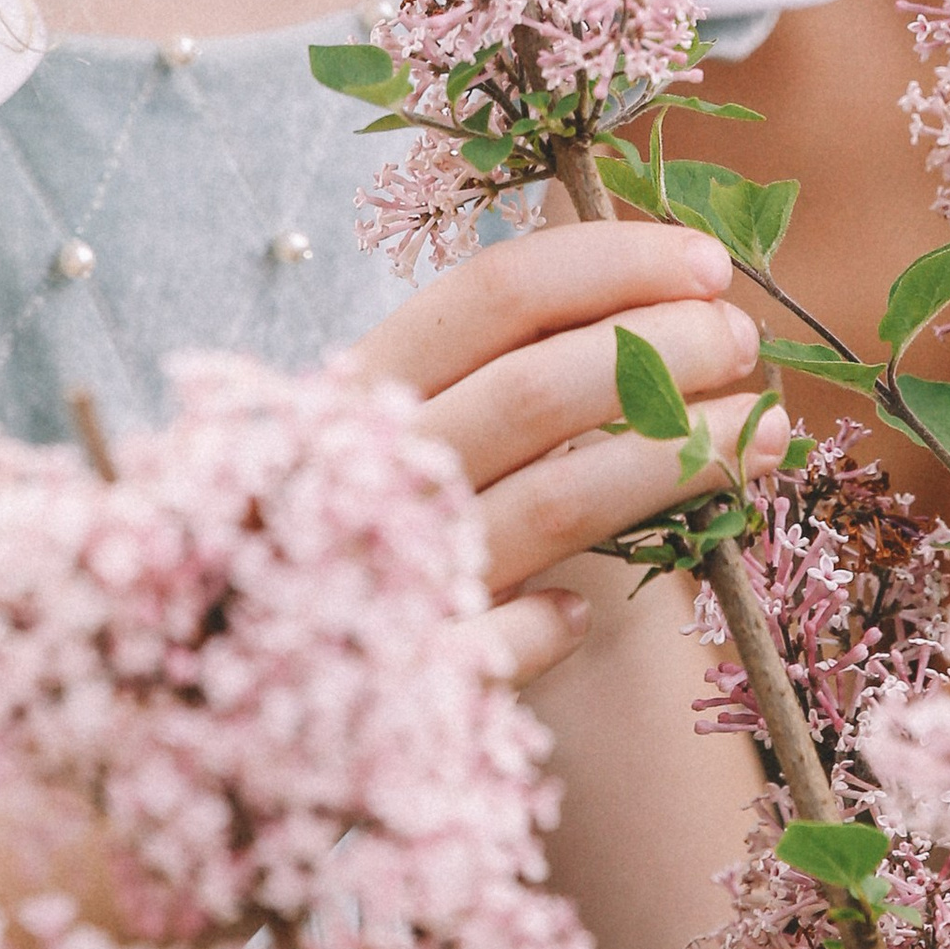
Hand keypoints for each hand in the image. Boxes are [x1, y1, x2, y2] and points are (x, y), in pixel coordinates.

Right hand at [336, 221, 775, 678]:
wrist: (183, 686)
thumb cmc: (306, 520)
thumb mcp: (359, 423)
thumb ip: (469, 368)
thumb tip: (632, 298)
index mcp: (360, 387)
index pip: (495, 295)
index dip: (612, 266)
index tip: (708, 262)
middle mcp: (371, 470)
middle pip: (541, 386)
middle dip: (665, 350)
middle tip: (742, 343)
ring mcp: (393, 577)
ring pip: (561, 501)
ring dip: (679, 458)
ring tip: (766, 435)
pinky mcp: (410, 683)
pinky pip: (506, 646)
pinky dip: (551, 623)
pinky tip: (579, 613)